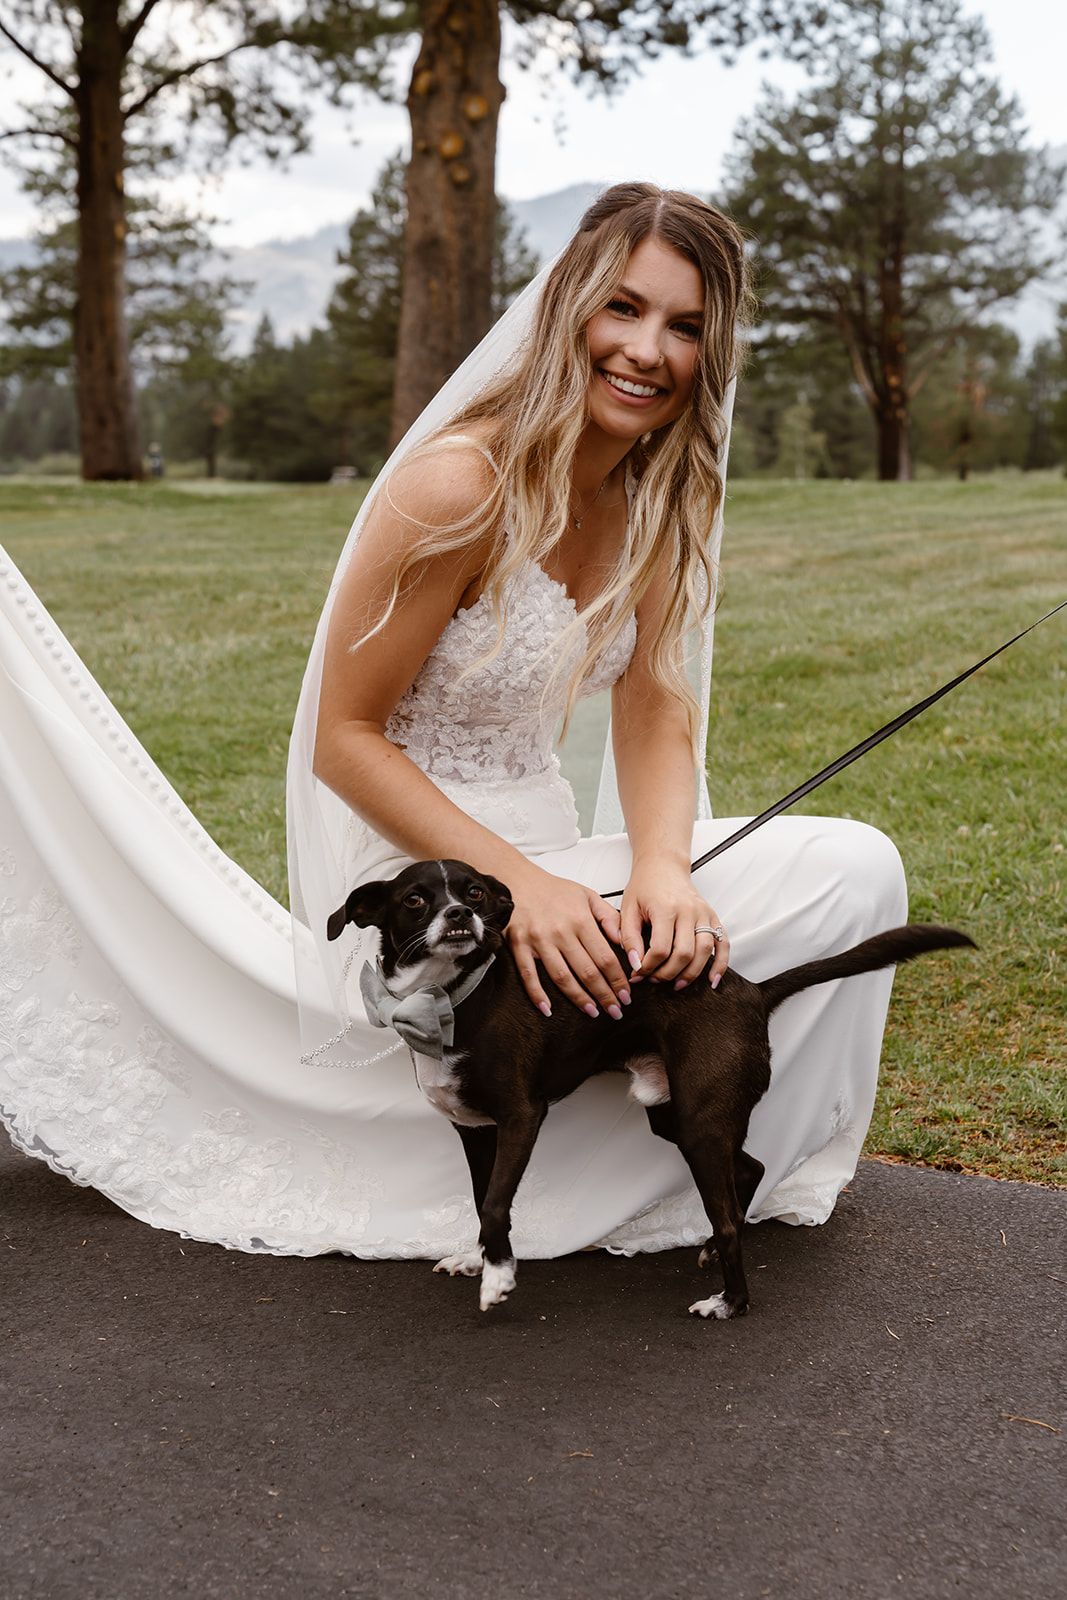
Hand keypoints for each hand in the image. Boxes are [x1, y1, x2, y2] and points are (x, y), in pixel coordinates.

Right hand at [503, 862, 633, 1017]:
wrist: (518, 880)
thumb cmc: (553, 890)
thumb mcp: (588, 896)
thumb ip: (609, 918)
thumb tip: (625, 942)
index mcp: (580, 920)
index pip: (605, 958)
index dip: (618, 980)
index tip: (626, 994)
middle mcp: (560, 932)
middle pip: (587, 972)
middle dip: (605, 995)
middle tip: (615, 1010)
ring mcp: (538, 940)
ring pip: (562, 977)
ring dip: (579, 999)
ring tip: (592, 1011)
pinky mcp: (519, 945)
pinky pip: (528, 975)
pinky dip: (537, 994)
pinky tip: (548, 1008)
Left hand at [620, 860, 729, 991]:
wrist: (663, 865)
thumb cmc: (645, 885)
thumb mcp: (628, 908)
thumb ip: (629, 937)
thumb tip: (635, 964)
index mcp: (665, 908)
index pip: (660, 948)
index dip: (648, 967)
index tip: (638, 973)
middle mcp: (688, 911)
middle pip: (683, 954)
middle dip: (667, 973)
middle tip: (654, 979)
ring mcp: (703, 914)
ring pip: (703, 952)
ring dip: (690, 974)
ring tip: (676, 984)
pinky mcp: (712, 916)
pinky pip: (722, 943)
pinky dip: (720, 964)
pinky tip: (712, 979)